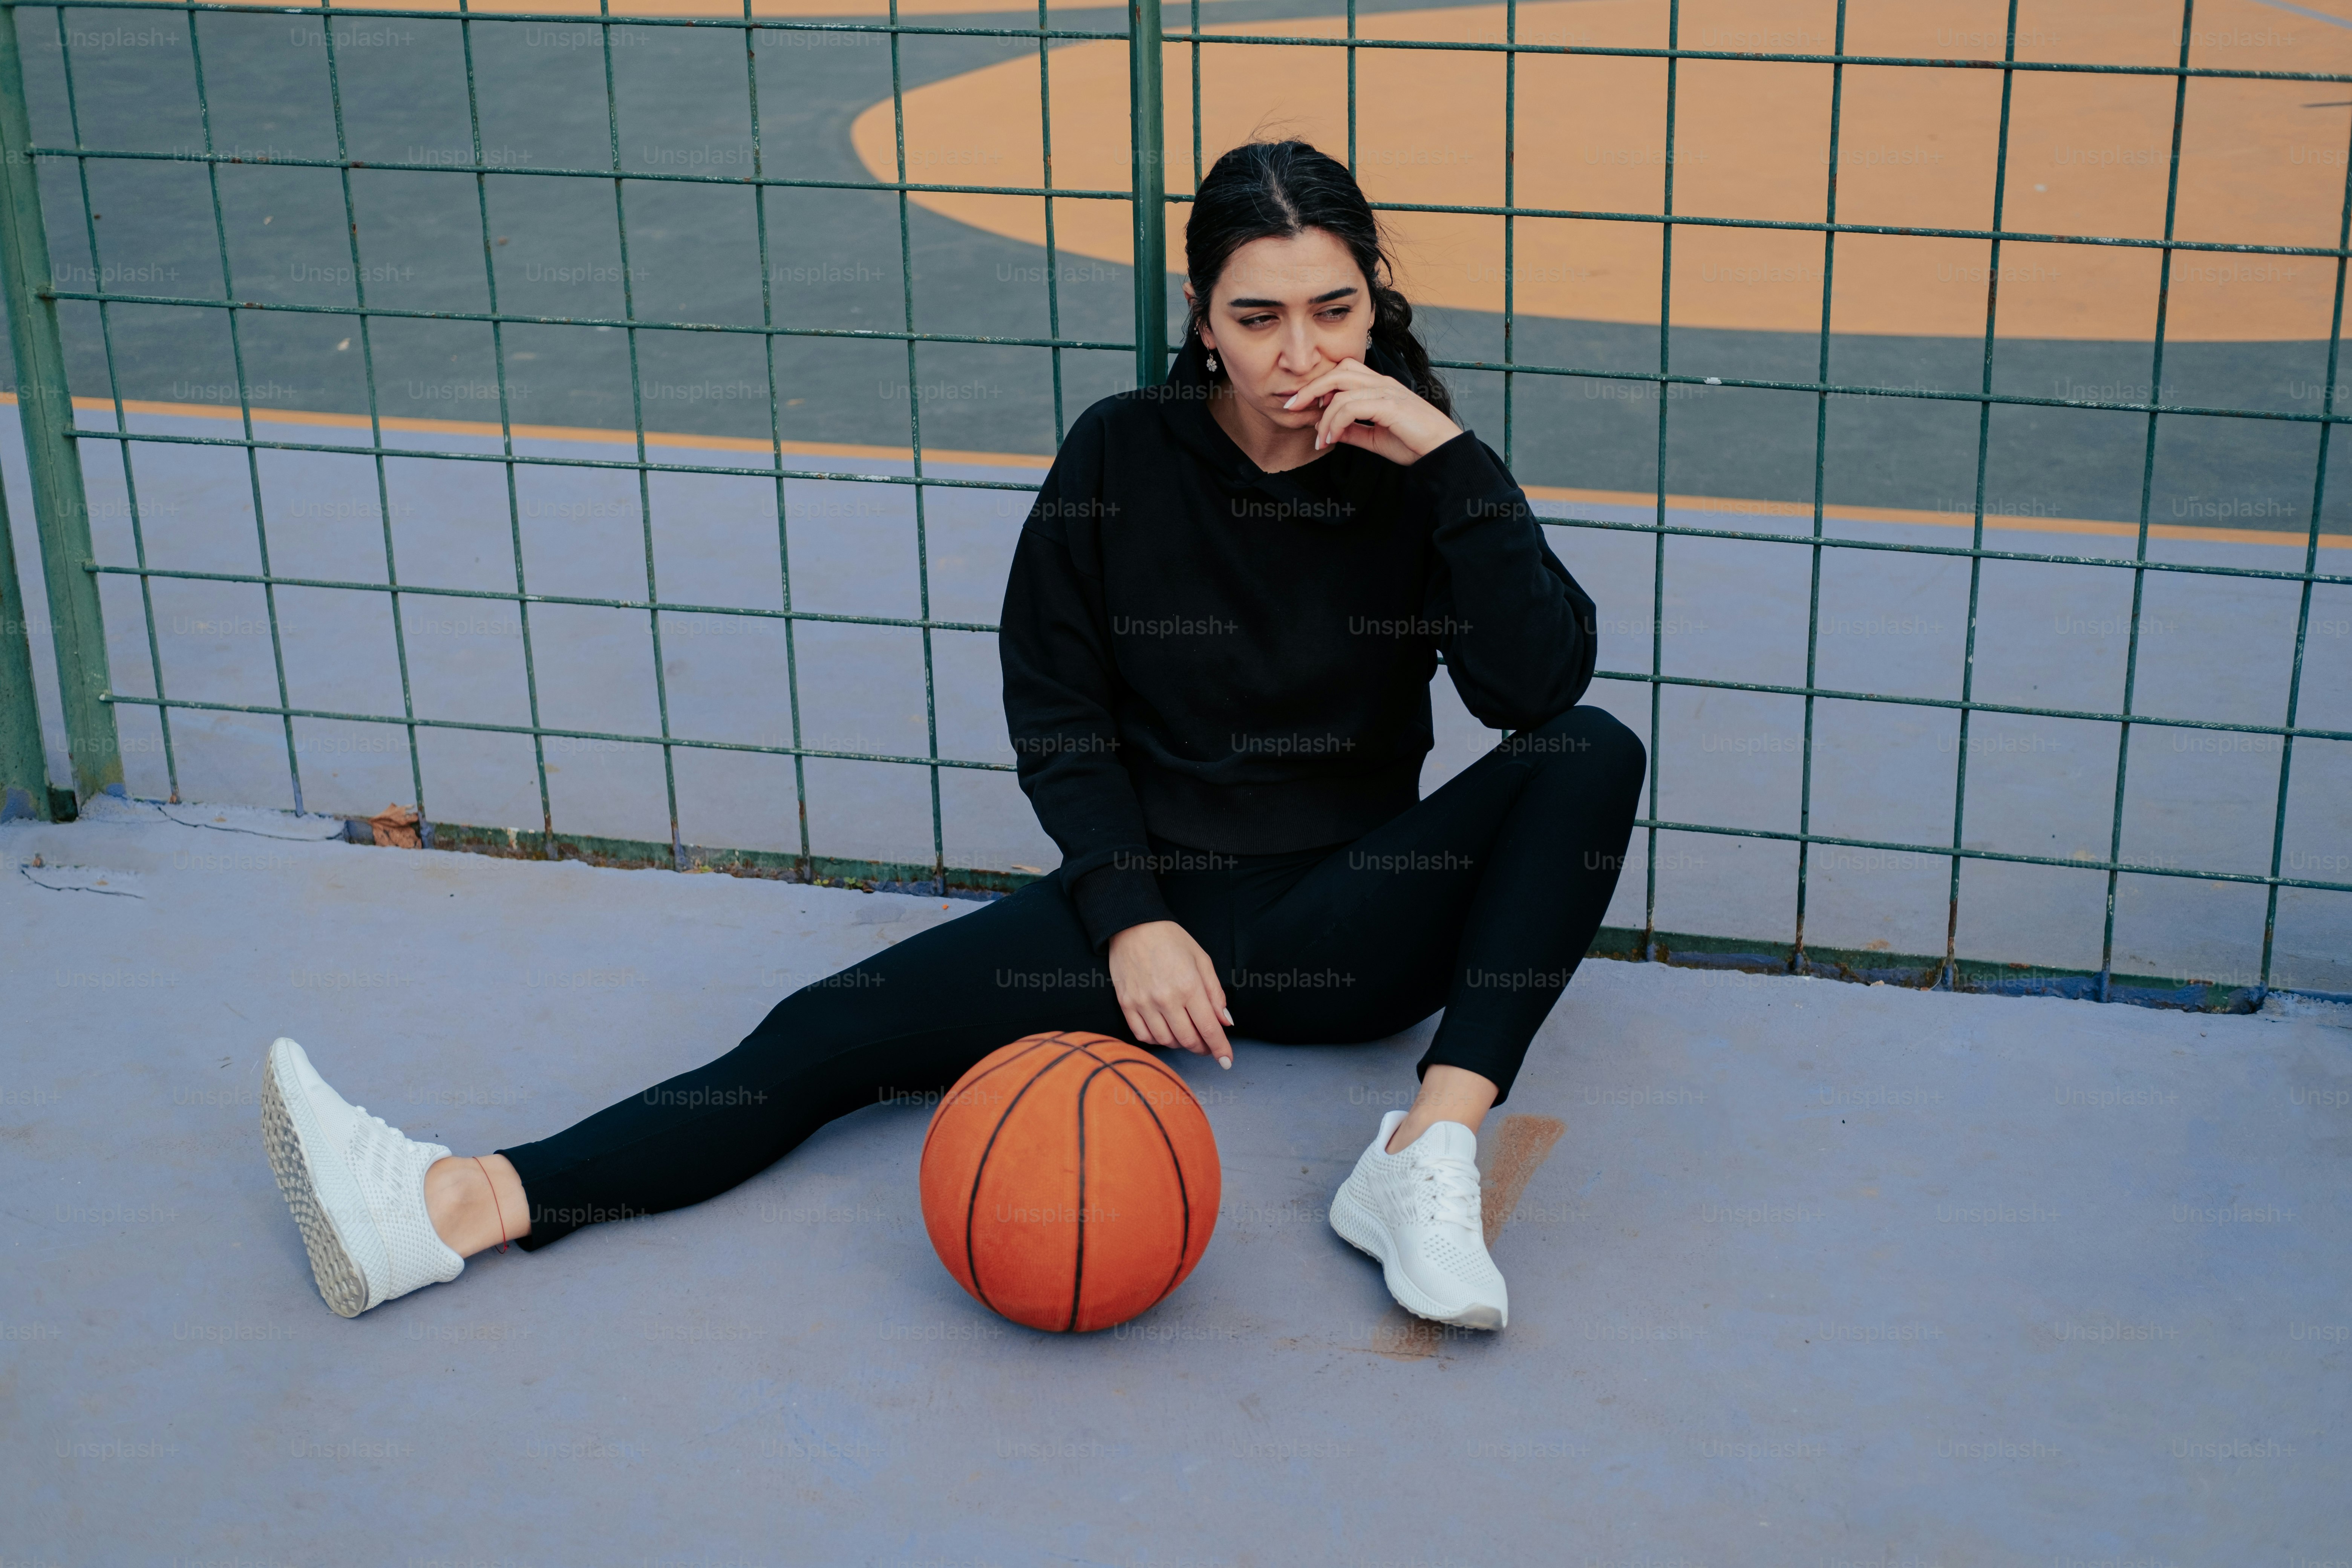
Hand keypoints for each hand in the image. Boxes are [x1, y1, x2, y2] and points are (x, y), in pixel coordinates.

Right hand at [1106, 920, 1233, 1067]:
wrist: (1133, 925)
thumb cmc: (1171, 940)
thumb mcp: (1201, 959)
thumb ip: (1215, 993)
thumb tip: (1225, 1022)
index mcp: (1189, 986)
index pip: (1209, 1028)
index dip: (1220, 1048)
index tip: (1227, 1061)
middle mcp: (1166, 998)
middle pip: (1188, 1040)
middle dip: (1202, 1048)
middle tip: (1207, 1045)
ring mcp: (1143, 1003)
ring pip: (1166, 1041)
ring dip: (1180, 1044)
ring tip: (1186, 1033)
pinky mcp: (1126, 1004)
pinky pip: (1143, 1036)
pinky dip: (1157, 1039)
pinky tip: (1164, 1030)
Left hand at [1281, 358, 1461, 464]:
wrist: (1444, 454)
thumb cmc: (1415, 445)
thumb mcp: (1376, 439)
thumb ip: (1353, 431)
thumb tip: (1329, 430)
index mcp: (1381, 386)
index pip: (1344, 372)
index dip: (1321, 385)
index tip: (1305, 406)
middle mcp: (1384, 383)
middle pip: (1339, 371)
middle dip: (1311, 388)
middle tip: (1291, 406)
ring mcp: (1388, 392)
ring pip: (1341, 389)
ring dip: (1323, 415)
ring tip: (1318, 439)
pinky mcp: (1391, 405)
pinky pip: (1351, 407)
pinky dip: (1335, 422)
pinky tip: (1330, 439)